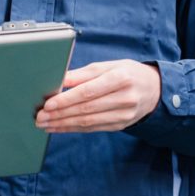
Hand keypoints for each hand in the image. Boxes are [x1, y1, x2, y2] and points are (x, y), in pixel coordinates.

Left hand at [35, 60, 161, 132]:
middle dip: (60, 114)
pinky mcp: (120, 125)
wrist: (154, 90)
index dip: (67, 99)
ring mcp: (124, 115)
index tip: (49, 104)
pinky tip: (59, 128)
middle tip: (40, 116)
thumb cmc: (127, 73)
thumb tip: (59, 80)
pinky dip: (73, 129)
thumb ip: (83, 74)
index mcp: (120, 78)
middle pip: (86, 109)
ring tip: (44, 124)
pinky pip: (93, 128)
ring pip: (88, 122)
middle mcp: (124, 98)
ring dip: (63, 124)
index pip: (88, 91)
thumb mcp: (108, 66)